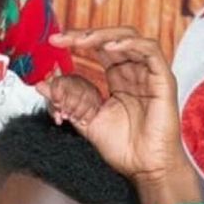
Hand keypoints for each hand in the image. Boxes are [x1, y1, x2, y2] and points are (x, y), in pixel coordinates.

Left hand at [36, 73, 101, 126]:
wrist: (79, 106)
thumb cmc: (62, 102)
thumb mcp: (53, 99)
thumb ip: (47, 93)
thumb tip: (39, 85)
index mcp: (64, 79)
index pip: (60, 82)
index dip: (57, 94)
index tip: (56, 104)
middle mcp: (77, 81)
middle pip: (75, 91)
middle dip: (69, 105)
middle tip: (64, 115)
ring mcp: (89, 89)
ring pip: (86, 99)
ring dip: (78, 112)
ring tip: (72, 119)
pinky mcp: (97, 98)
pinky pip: (94, 106)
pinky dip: (88, 116)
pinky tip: (82, 121)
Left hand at [50, 27, 200, 203]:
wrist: (144, 168)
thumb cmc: (122, 147)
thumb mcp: (87, 120)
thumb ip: (67, 101)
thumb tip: (40, 85)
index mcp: (117, 78)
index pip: (98, 49)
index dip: (77, 41)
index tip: (54, 41)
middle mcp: (133, 72)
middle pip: (112, 39)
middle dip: (86, 34)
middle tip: (63, 38)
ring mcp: (149, 74)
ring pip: (130, 38)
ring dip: (105, 35)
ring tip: (83, 40)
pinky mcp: (163, 79)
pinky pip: (150, 51)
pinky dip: (130, 44)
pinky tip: (110, 47)